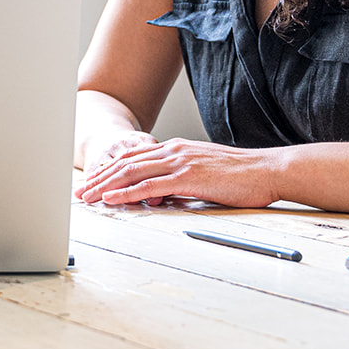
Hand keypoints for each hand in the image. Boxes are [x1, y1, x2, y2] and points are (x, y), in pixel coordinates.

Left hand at [74, 138, 278, 208]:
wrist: (267, 170)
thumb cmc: (241, 175)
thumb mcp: (204, 172)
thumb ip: (181, 179)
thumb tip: (163, 194)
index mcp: (177, 148)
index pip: (134, 157)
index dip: (110, 170)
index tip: (94, 182)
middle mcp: (174, 150)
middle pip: (126, 162)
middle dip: (100, 178)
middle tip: (82, 192)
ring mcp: (180, 162)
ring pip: (132, 172)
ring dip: (106, 186)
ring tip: (89, 197)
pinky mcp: (188, 177)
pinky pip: (150, 185)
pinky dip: (127, 193)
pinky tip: (113, 199)